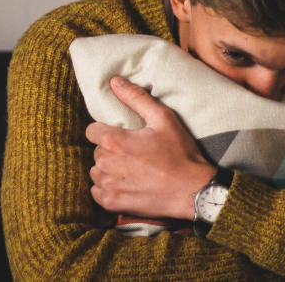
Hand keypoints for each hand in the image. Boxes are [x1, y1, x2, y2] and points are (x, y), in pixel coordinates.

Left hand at [85, 76, 215, 220]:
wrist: (192, 191)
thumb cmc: (180, 153)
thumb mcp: (163, 119)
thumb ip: (136, 98)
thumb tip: (114, 81)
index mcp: (114, 141)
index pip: (91, 131)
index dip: (105, 131)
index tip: (121, 136)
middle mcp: (107, 163)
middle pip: (95, 151)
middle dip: (109, 150)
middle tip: (132, 153)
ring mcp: (108, 185)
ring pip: (96, 172)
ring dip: (107, 169)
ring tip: (130, 169)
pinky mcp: (112, 203)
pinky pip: (97, 192)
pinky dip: (107, 188)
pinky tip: (126, 184)